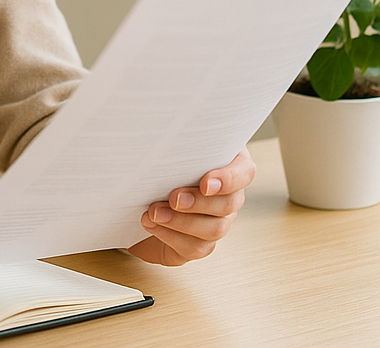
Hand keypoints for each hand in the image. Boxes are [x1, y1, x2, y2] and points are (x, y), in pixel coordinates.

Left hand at [127, 148, 255, 265]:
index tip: (205, 183)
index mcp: (226, 163)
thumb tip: (162, 132)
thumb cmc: (156, 160)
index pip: (244, 172)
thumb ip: (175, 139)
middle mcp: (227, 195)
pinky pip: (195, 247)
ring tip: (155, 212)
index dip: (228, 179)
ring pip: (214, 229)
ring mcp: (216, 221)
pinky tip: (150, 223)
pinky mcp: (198, 243)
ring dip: (182, 221)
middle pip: (230, 204)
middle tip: (173, 198)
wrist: (136, 190)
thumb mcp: (166, 143)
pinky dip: (170, 236)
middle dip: (199, 202)